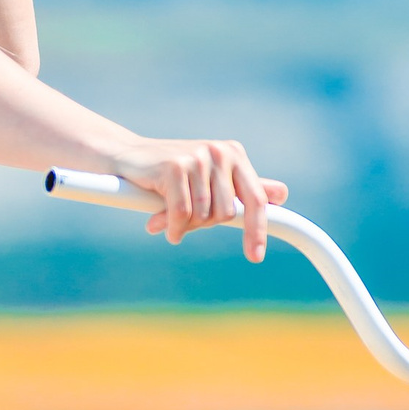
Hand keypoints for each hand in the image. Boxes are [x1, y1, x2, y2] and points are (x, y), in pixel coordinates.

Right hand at [116, 139, 289, 258]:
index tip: (255, 257)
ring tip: (168, 219)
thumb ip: (242, 188)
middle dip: (203, 225)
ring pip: (202, 215)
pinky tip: (158, 227)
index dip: (257, 230)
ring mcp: (198, 158)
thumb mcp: (212, 179)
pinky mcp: (175, 167)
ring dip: (183, 226)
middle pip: (225, 214)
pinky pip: (181, 214)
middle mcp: (220, 152)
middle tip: (184, 220)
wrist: (126, 157)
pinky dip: (171, 227)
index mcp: (234, 155)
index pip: (255, 200)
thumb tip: (282, 195)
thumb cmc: (170, 173)